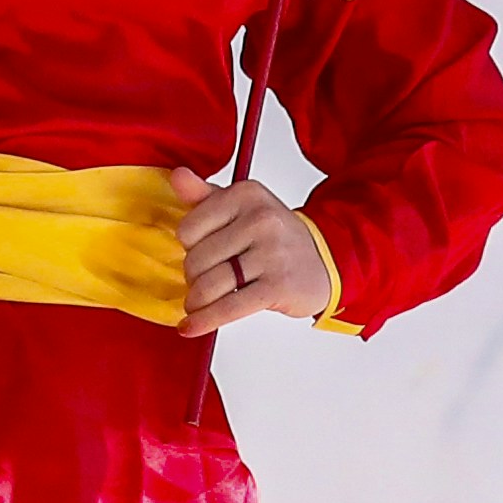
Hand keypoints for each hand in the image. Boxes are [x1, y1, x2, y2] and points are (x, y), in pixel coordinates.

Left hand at [176, 179, 333, 334]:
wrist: (324, 261)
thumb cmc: (275, 237)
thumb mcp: (243, 208)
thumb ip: (205, 195)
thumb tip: (178, 176)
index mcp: (246, 194)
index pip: (188, 228)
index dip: (188, 246)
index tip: (201, 250)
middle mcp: (260, 220)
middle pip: (197, 260)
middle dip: (193, 277)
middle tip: (205, 279)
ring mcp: (271, 254)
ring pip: (209, 286)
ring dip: (197, 301)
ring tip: (199, 303)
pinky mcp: (278, 286)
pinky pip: (229, 308)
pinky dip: (206, 321)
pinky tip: (192, 327)